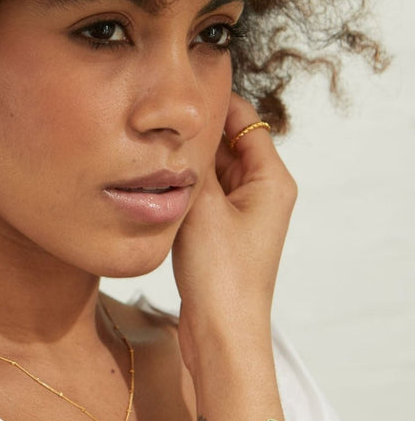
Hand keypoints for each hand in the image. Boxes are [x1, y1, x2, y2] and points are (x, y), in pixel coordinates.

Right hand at [172, 93, 296, 377]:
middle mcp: (261, 191)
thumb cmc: (222, 274)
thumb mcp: (204, 206)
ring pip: (213, 170)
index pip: (245, 120)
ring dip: (187, 161)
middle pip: (228, 143)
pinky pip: (203, 194)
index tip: (179, 88)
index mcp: (270, 178)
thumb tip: (180, 125)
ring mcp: (241, 212)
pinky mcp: (222, 231)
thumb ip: (194, 161)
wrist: (221, 332)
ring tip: (151, 145)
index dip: (215, 101)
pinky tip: (155, 180)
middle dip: (195, 132)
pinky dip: (183, 185)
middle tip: (156, 117)